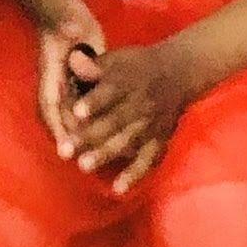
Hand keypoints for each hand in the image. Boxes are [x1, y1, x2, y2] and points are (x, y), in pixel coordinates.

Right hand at [32, 9, 107, 158]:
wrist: (65, 15)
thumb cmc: (64, 19)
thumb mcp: (66, 21)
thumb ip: (67, 27)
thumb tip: (72, 29)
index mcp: (50, 75)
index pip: (50, 106)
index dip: (57, 128)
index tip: (65, 150)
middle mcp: (57, 88)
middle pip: (61, 120)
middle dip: (72, 141)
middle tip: (85, 163)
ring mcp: (69, 90)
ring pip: (73, 120)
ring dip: (83, 138)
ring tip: (98, 159)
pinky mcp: (81, 90)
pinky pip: (85, 113)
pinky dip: (94, 126)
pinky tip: (111, 138)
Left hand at [63, 35, 198, 189]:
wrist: (180, 72)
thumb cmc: (137, 66)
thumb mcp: (117, 57)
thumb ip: (93, 65)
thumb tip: (72, 61)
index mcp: (127, 80)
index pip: (109, 92)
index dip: (94, 102)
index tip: (77, 113)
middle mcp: (140, 103)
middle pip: (114, 121)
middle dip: (89, 136)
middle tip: (65, 150)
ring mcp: (151, 124)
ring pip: (127, 141)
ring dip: (106, 154)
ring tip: (83, 166)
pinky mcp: (160, 140)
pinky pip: (148, 160)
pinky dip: (135, 175)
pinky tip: (118, 189)